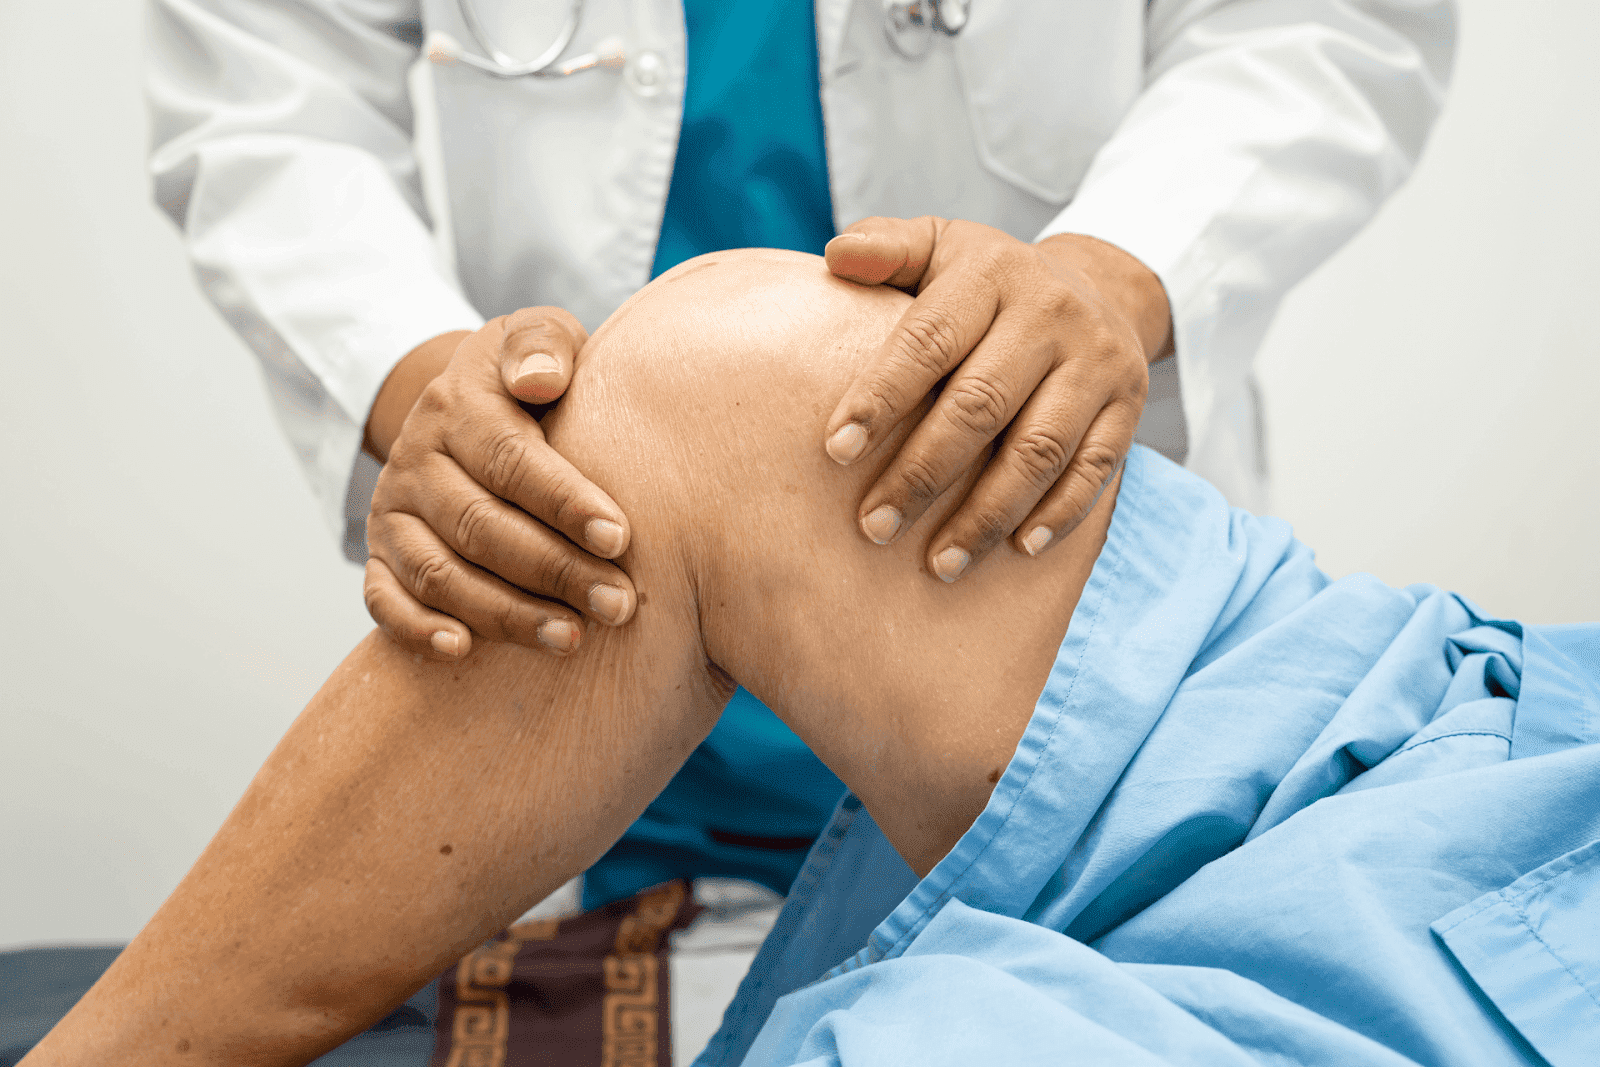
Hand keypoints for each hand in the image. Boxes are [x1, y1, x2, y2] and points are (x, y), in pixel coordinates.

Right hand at [363, 309, 636, 659]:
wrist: (465, 405)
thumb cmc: (530, 377)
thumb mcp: (539, 337)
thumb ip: (543, 345)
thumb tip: (542, 380)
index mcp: (458, 406)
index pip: (510, 460)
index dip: (564, 502)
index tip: (619, 538)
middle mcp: (417, 460)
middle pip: (480, 526)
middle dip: (553, 570)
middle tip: (619, 604)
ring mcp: (394, 512)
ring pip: (439, 573)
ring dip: (505, 613)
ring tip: (571, 639)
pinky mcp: (380, 554)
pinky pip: (384, 599)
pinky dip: (415, 629)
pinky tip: (462, 652)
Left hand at [823, 217, 1171, 581]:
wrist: (1099, 284)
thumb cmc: (988, 282)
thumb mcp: (941, 246)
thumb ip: (888, 248)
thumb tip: (836, 256)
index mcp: (991, 274)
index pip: (928, 340)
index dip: (881, 398)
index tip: (835, 451)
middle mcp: (1051, 313)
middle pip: (980, 405)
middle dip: (923, 474)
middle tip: (874, 527)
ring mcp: (1097, 361)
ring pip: (1038, 450)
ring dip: (986, 514)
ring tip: (939, 564)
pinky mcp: (1130, 404)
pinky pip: (1095, 469)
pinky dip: (1057, 515)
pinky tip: (1016, 550)